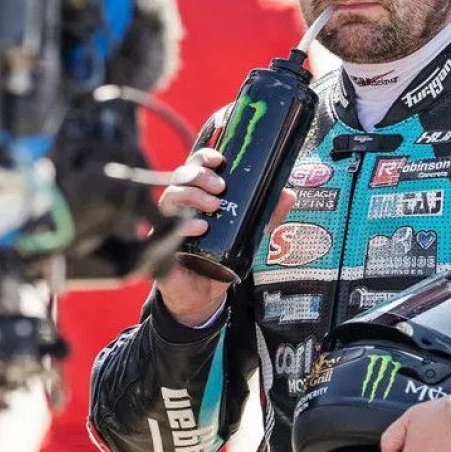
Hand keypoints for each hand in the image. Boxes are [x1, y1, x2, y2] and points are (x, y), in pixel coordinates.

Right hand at [157, 148, 295, 325]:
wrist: (203, 294)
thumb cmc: (220, 258)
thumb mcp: (249, 233)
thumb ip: (268, 215)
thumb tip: (289, 194)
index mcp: (197, 196)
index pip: (195, 166)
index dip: (204, 157)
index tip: (220, 159)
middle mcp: (180, 206)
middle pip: (180, 176)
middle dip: (200, 175)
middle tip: (220, 188)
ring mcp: (168, 224)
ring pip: (170, 196)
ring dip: (192, 195)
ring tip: (214, 206)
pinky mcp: (161, 246)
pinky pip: (164, 229)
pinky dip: (183, 225)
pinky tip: (199, 228)